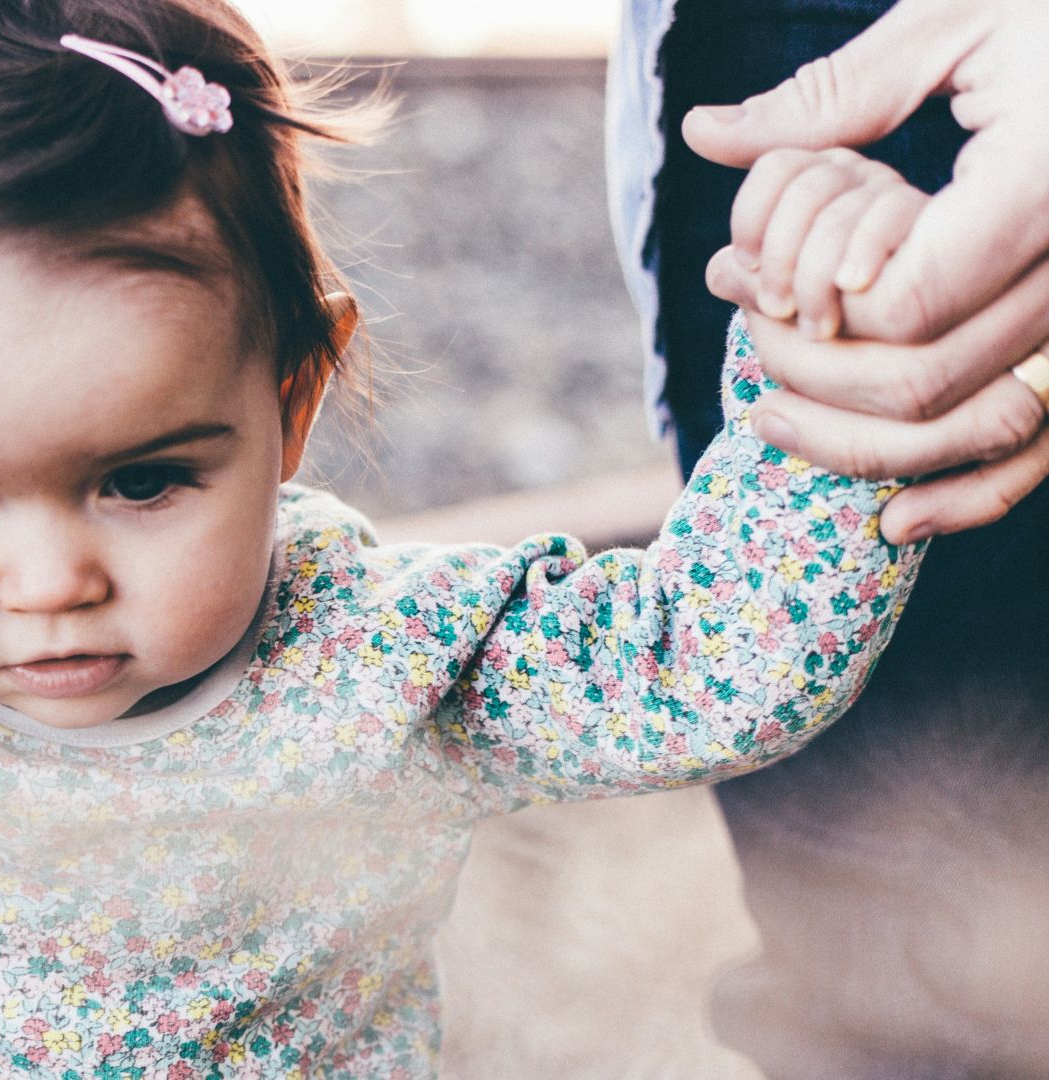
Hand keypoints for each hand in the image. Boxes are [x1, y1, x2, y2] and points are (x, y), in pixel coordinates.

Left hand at [684, 0, 1048, 541]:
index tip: (746, 280)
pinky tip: (893, 523)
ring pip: (982, 433)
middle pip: (924, 381)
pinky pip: (1045, 449)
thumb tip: (707, 133)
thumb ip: (835, 92)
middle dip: (808, 374)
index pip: (902, 301)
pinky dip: (972, 496)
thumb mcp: (962, 17)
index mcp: (1047, 184)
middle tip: (742, 341)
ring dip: (861, 448)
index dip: (812, 312)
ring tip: (768, 419)